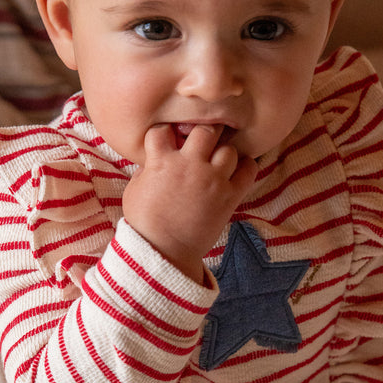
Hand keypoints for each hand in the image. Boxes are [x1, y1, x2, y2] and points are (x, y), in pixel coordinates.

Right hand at [122, 124, 257, 281]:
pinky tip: (237, 170)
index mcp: (162, 162)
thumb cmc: (145, 223)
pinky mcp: (229, 196)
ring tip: (217, 162)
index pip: (163, 130)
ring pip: (229, 149)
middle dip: (201, 134)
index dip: (164, 135)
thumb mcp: (134, 191)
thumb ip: (146, 169)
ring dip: (223, 153)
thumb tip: (154, 160)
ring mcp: (212, 180)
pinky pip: (248, 170)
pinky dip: (246, 167)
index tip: (167, 144)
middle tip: (200, 145)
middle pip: (204, 130)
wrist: (164, 252)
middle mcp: (190, 166)